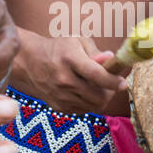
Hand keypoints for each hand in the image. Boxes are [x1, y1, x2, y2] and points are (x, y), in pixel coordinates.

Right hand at [9, 32, 125, 114]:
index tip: (122, 83)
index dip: (112, 81)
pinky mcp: (59, 107)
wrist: (29, 63)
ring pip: (94, 106)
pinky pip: (84, 110)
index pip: (95, 74)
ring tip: (99, 87)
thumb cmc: (58, 49)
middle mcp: (64, 79)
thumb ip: (96, 52)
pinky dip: (90, 103)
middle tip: (112, 84)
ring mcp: (60, 96)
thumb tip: (112, 60)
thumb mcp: (77, 42)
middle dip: (110, 92)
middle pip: (98, 96)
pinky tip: (86, 92)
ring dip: (102, 99)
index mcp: (69, 59)